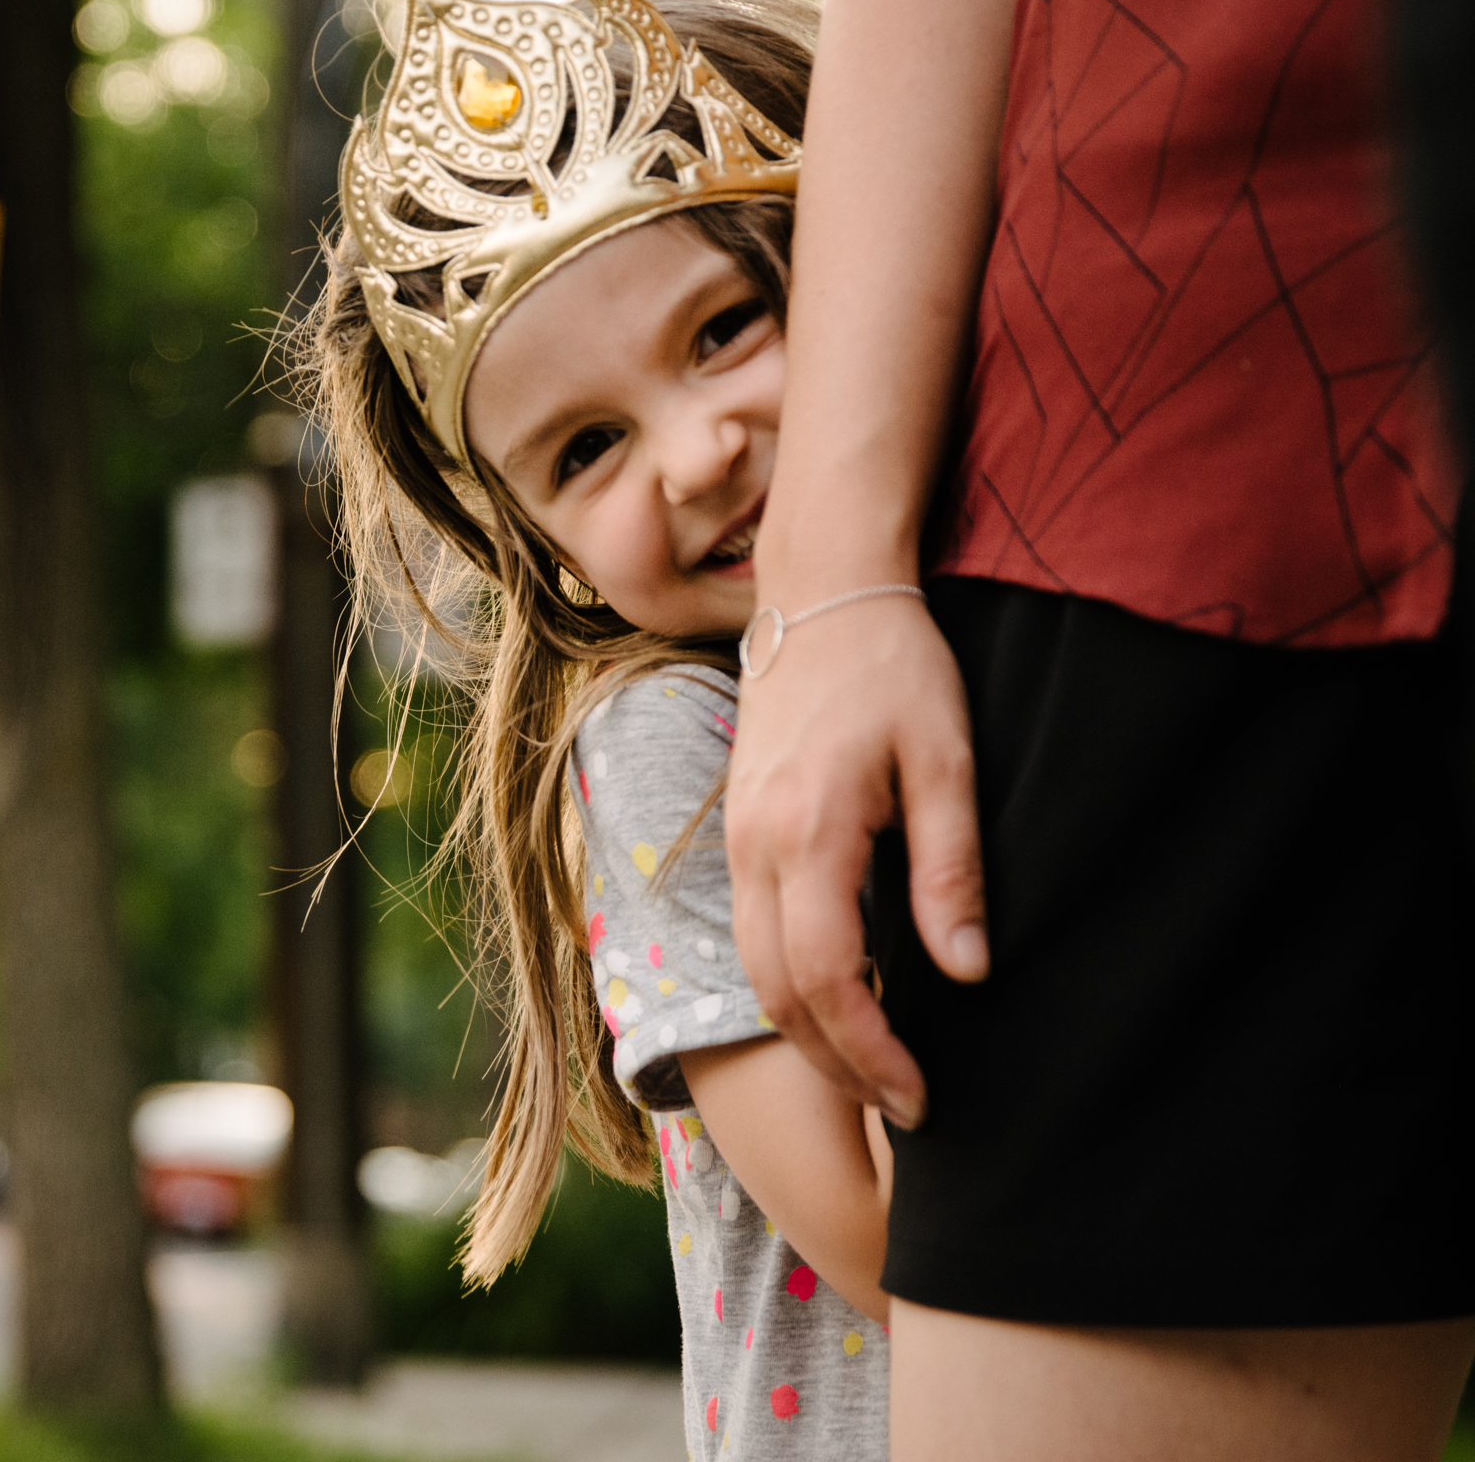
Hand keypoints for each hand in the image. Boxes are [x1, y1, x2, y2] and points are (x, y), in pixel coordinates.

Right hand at [726, 596, 986, 1127]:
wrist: (820, 592)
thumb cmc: (896, 667)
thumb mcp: (947, 761)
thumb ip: (951, 869)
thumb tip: (967, 970)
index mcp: (808, 832)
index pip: (829, 977)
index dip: (871, 1052)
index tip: (920, 1097)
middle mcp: (753, 846)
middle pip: (779, 993)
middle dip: (840, 1065)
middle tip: (905, 1109)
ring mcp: (735, 840)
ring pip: (755, 971)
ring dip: (811, 1034)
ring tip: (875, 1072)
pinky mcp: (737, 832)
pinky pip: (749, 936)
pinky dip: (792, 989)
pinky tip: (842, 1004)